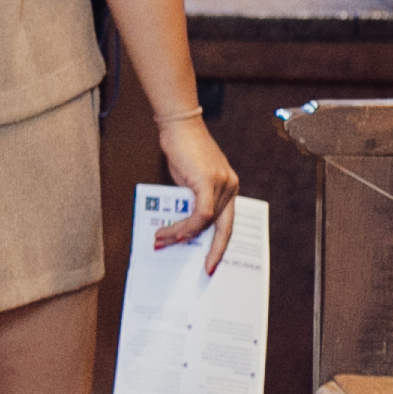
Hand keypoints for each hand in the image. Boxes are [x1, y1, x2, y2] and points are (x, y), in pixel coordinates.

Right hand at [152, 111, 244, 274]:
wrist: (177, 125)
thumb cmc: (181, 148)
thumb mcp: (188, 180)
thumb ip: (191, 200)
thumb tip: (182, 226)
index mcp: (229, 187)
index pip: (228, 223)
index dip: (220, 244)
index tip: (212, 262)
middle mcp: (230, 186)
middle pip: (220, 227)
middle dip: (208, 249)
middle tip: (203, 268)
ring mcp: (222, 184)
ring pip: (205, 223)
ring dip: (182, 235)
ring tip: (162, 240)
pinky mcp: (209, 182)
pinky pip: (200, 215)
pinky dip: (184, 227)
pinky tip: (168, 231)